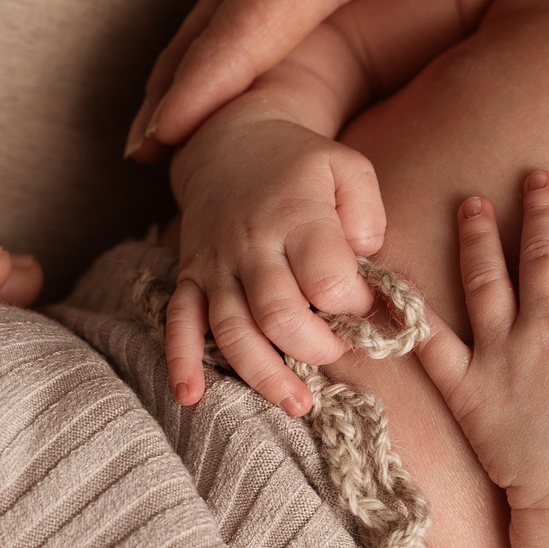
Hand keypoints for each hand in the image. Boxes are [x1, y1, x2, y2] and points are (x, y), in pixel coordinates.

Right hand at [168, 107, 384, 415]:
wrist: (229, 142)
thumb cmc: (301, 165)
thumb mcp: (348, 169)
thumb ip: (369, 217)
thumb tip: (368, 266)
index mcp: (297, 217)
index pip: (327, 280)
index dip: (355, 307)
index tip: (369, 310)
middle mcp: (251, 245)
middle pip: (278, 314)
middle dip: (316, 348)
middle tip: (340, 351)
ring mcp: (216, 264)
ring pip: (232, 330)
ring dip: (264, 375)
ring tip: (297, 405)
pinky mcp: (191, 276)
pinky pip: (178, 322)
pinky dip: (182, 361)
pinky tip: (191, 397)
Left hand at [416, 173, 548, 509]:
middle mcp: (546, 326)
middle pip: (540, 252)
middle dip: (539, 207)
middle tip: (535, 176)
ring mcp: (502, 353)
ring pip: (486, 280)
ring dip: (479, 236)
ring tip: (473, 204)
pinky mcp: (466, 385)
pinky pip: (432, 341)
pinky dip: (411, 308)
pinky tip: (397, 276)